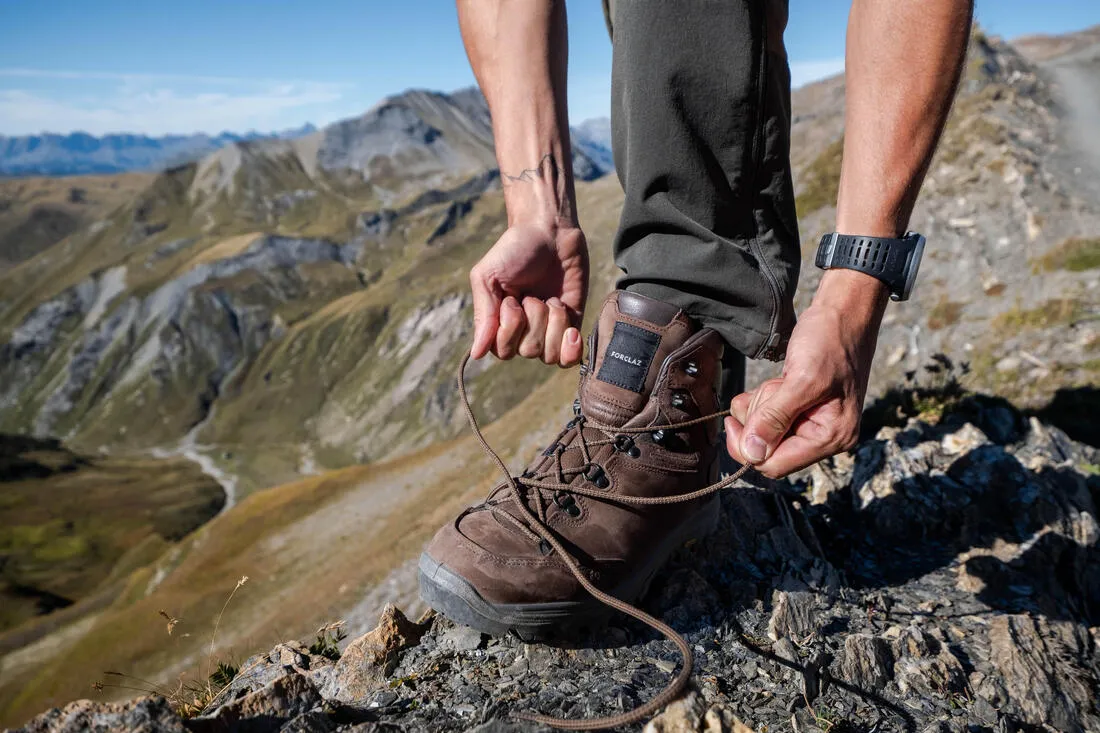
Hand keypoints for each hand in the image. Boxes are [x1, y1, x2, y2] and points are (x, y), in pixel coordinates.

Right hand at [469, 222, 587, 365]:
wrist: (549, 230)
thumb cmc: (513, 250)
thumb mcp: (488, 277)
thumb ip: (484, 314)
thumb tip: (476, 354)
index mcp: (499, 322)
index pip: (502, 351)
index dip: (509, 329)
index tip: (511, 300)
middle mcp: (523, 331)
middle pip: (528, 351)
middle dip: (533, 319)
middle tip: (532, 294)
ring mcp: (549, 330)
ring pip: (550, 354)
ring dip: (553, 324)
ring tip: (552, 299)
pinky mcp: (573, 324)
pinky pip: (571, 356)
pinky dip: (571, 348)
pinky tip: (571, 331)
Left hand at [724, 271, 887, 477]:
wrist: (843, 310)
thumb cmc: (831, 340)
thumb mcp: (803, 378)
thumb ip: (776, 418)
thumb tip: (752, 454)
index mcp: (832, 437)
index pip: (775, 465)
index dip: (748, 448)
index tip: (732, 420)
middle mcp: (824, 436)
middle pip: (767, 449)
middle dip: (759, 419)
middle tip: (774, 388)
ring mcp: (812, 422)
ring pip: (764, 431)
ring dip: (762, 404)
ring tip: (781, 380)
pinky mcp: (801, 408)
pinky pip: (769, 415)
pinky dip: (764, 398)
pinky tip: (779, 380)